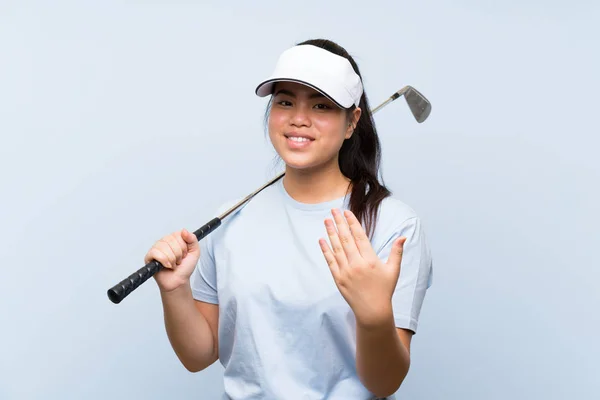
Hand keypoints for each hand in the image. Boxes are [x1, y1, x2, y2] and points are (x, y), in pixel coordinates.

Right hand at [144, 229, 200, 292]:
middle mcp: (164, 241)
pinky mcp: (149, 256)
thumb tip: (184, 230)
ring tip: (173, 264)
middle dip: (178, 254)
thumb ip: (192, 239)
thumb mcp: (195, 252)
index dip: (183, 247)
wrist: (179, 281)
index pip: (178, 234)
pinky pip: (155, 253)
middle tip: (178, 261)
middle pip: (171, 240)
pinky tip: (167, 265)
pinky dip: (164, 261)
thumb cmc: (185, 267)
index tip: (184, 254)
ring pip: (164, 247)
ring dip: (172, 259)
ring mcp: (156, 248)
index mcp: (174, 238)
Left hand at [319, 208, 405, 328]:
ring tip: (326, 220)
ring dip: (330, 233)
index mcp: (370, 260)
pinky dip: (325, 250)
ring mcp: (346, 272)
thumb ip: (397, 252)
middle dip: (339, 223)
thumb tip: (403, 236)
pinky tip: (322, 240)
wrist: (372, 311)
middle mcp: (357, 264)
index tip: (346, 212)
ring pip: (336, 248)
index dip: (352, 222)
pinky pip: (330, 261)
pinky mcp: (338, 279)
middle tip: (333, 210)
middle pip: (346, 239)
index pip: (359, 236)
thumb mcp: (393, 270)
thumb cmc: (384, 289)